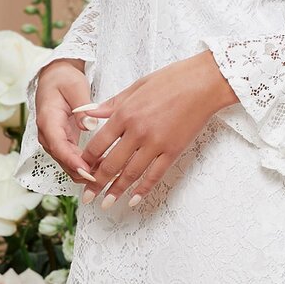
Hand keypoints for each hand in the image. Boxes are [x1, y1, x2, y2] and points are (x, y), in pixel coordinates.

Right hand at [34, 58, 99, 185]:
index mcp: (48, 121)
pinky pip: (73, 158)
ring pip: (68, 163)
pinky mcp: (62, 142)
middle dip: (84, 172)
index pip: (59, 146)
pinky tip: (104, 168)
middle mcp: (48, 135)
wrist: (54, 77)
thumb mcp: (75, 87)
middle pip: (64, 160)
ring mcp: (54, 140)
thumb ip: (82, 106)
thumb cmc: (64, 80)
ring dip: (87, 171)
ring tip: (110, 175)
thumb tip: (89, 124)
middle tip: (107, 177)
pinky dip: (86, 165)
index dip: (73, 162)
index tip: (89, 172)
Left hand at [73, 49, 236, 208]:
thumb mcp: (136, 86)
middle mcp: (137, 131)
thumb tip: (86, 112)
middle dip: (96, 183)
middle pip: (111, 164)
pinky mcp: (173, 150)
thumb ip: (111, 104)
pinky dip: (143, 189)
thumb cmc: (172, 79)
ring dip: (116, 191)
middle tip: (88, 196)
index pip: (98, 144)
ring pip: (131, 173)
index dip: (87, 160)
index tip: (80, 169)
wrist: (204, 83)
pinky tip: (133, 200)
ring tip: (106, 204)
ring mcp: (156, 143)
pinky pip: (155, 175)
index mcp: (125, 113)